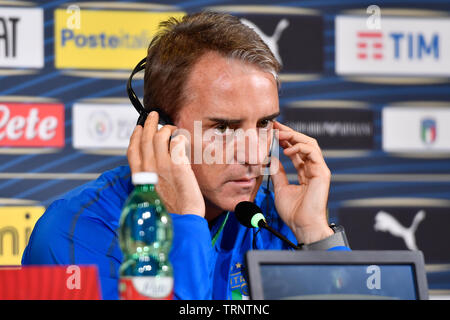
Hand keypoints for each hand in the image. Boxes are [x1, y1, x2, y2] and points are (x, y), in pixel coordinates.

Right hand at [127, 111, 204, 216]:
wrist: (182, 221)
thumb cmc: (169, 211)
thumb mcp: (152, 195)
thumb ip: (151, 179)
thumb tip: (156, 167)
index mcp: (140, 176)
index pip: (132, 150)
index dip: (135, 136)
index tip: (138, 128)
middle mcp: (149, 169)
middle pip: (145, 138)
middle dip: (149, 123)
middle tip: (154, 115)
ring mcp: (163, 165)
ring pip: (160, 136)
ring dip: (167, 128)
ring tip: (173, 129)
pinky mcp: (178, 165)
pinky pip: (177, 141)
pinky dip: (179, 137)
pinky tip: (183, 139)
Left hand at [270, 121, 332, 243]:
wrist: (303, 225)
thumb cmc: (293, 212)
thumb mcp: (280, 188)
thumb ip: (277, 173)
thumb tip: (271, 160)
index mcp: (304, 173)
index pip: (295, 150)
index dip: (284, 139)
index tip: (271, 132)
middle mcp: (312, 169)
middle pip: (303, 143)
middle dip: (288, 133)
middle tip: (274, 126)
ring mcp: (319, 169)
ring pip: (310, 144)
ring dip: (294, 136)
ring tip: (280, 134)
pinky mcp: (322, 172)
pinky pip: (313, 152)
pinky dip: (300, 147)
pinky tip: (287, 149)